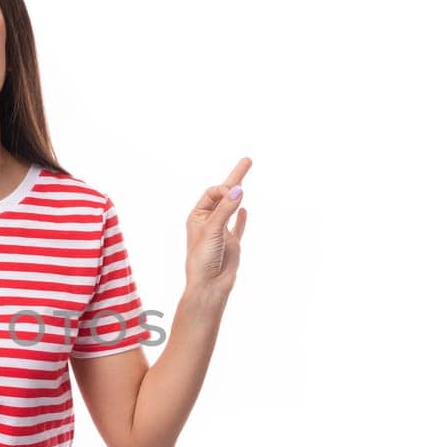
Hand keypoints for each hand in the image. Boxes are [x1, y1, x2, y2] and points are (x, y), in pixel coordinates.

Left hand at [184, 156, 250, 299]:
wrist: (209, 286)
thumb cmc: (202, 260)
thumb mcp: (212, 230)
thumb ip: (225, 210)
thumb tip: (238, 189)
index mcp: (197, 217)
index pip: (212, 193)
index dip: (224, 190)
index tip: (234, 195)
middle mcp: (209, 222)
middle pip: (223, 195)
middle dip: (234, 178)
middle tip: (248, 160)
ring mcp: (222, 233)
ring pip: (232, 208)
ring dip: (238, 194)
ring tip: (244, 177)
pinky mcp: (232, 244)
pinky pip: (238, 227)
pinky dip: (241, 218)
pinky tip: (244, 209)